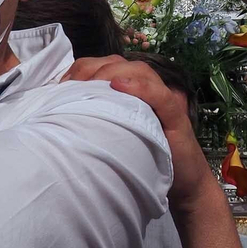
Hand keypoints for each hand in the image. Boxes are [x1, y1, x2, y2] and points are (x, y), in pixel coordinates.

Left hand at [64, 55, 211, 210]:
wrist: (184, 184)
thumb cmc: (146, 159)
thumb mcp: (116, 136)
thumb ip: (100, 119)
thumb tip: (62, 112)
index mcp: (132, 91)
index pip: (107, 65)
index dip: (84, 68)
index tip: (62, 84)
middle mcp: (149, 90)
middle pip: (121, 63)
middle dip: (93, 67)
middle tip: (71, 84)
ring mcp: (164, 101)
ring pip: (140, 71)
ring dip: (113, 72)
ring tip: (93, 82)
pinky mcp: (177, 118)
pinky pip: (159, 95)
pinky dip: (140, 87)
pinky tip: (120, 86)